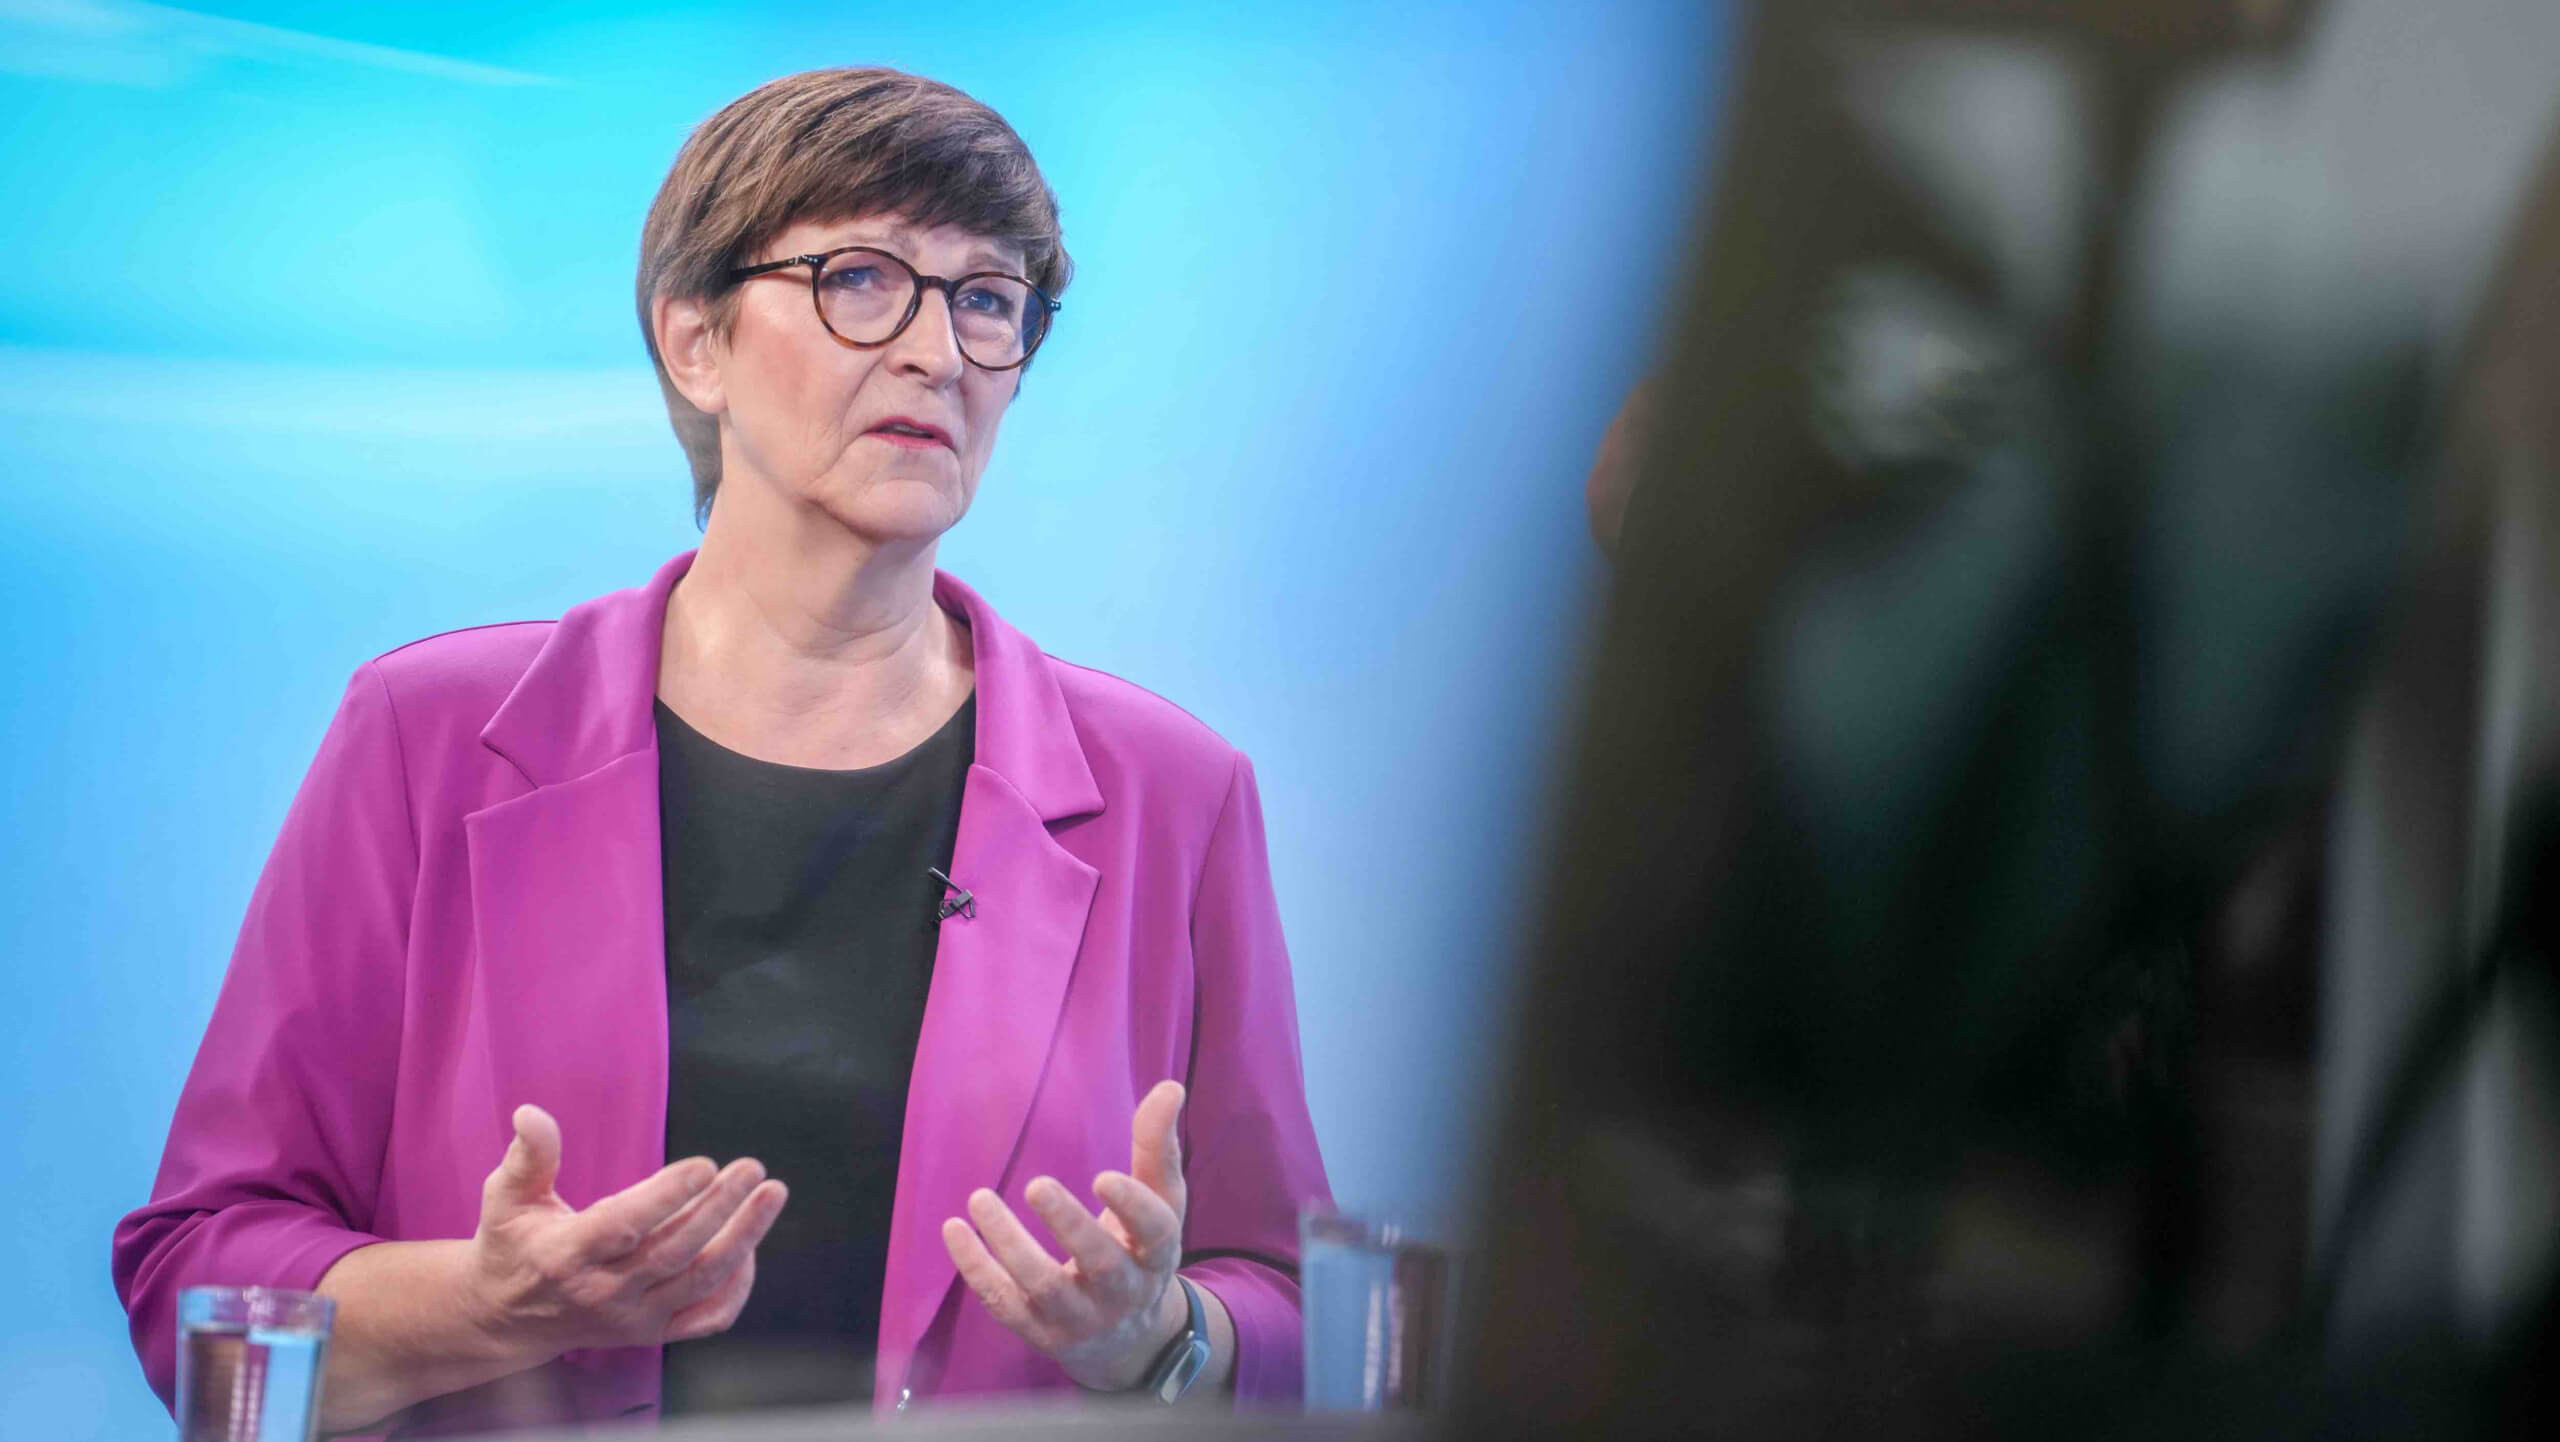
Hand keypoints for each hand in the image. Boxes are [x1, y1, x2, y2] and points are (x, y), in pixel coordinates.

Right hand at [465, 1104, 787, 1356]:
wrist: (505, 1319)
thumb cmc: (511, 1245)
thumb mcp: (506, 1197)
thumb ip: (528, 1156)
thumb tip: (532, 1113)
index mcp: (566, 1254)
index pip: (624, 1225)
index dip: (666, 1196)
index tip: (706, 1165)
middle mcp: (602, 1291)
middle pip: (674, 1251)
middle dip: (720, 1208)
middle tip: (752, 1167)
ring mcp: (632, 1318)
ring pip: (700, 1281)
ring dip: (743, 1238)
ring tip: (771, 1194)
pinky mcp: (651, 1333)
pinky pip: (709, 1317)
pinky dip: (737, 1285)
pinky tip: (749, 1245)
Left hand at [942, 1079, 1190, 1390]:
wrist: (1128, 1339)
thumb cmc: (1140, 1250)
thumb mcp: (1160, 1203)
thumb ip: (1158, 1148)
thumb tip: (1169, 1087)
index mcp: (1157, 1256)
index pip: (1154, 1234)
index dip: (1132, 1207)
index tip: (1103, 1176)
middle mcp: (1123, 1293)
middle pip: (1099, 1265)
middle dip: (1068, 1226)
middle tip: (1037, 1185)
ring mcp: (1080, 1318)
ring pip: (1045, 1287)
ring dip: (1009, 1244)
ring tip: (980, 1198)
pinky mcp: (1040, 1332)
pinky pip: (1004, 1304)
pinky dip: (977, 1269)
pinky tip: (954, 1230)